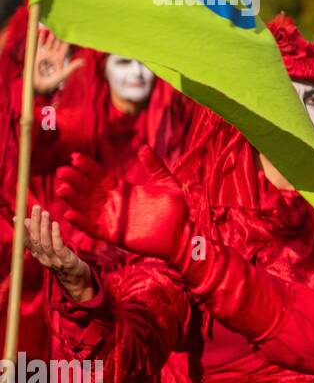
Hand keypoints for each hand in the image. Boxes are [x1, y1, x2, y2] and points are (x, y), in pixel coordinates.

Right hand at [23, 204, 94, 302]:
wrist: (76, 278)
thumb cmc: (62, 259)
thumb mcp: (48, 248)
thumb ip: (38, 236)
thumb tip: (26, 220)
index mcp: (37, 255)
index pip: (25, 241)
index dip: (20, 229)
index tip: (17, 217)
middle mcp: (43, 258)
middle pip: (35, 239)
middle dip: (34, 222)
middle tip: (36, 208)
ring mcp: (54, 260)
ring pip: (45, 242)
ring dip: (44, 226)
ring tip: (46, 213)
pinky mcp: (65, 261)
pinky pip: (58, 247)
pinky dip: (55, 234)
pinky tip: (55, 224)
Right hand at [33, 26, 83, 94]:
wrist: (38, 84)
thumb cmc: (52, 81)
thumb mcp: (63, 74)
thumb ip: (72, 67)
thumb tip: (83, 61)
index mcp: (60, 58)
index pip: (65, 46)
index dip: (68, 39)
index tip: (72, 31)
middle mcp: (53, 54)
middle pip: (57, 42)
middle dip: (59, 34)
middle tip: (63, 25)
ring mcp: (45, 53)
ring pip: (49, 41)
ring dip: (50, 34)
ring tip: (53, 26)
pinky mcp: (36, 53)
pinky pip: (38, 43)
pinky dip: (40, 37)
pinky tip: (42, 30)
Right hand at [55, 151, 190, 262]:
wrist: (183, 234)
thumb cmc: (176, 210)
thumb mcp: (166, 183)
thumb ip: (154, 166)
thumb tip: (143, 147)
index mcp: (123, 189)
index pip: (100, 176)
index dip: (87, 167)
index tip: (74, 157)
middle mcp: (114, 203)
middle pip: (88, 190)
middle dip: (75, 180)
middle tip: (62, 171)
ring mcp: (112, 219)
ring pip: (86, 208)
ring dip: (73, 199)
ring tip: (62, 189)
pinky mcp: (114, 235)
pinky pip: (93, 228)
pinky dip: (80, 222)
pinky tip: (69, 214)